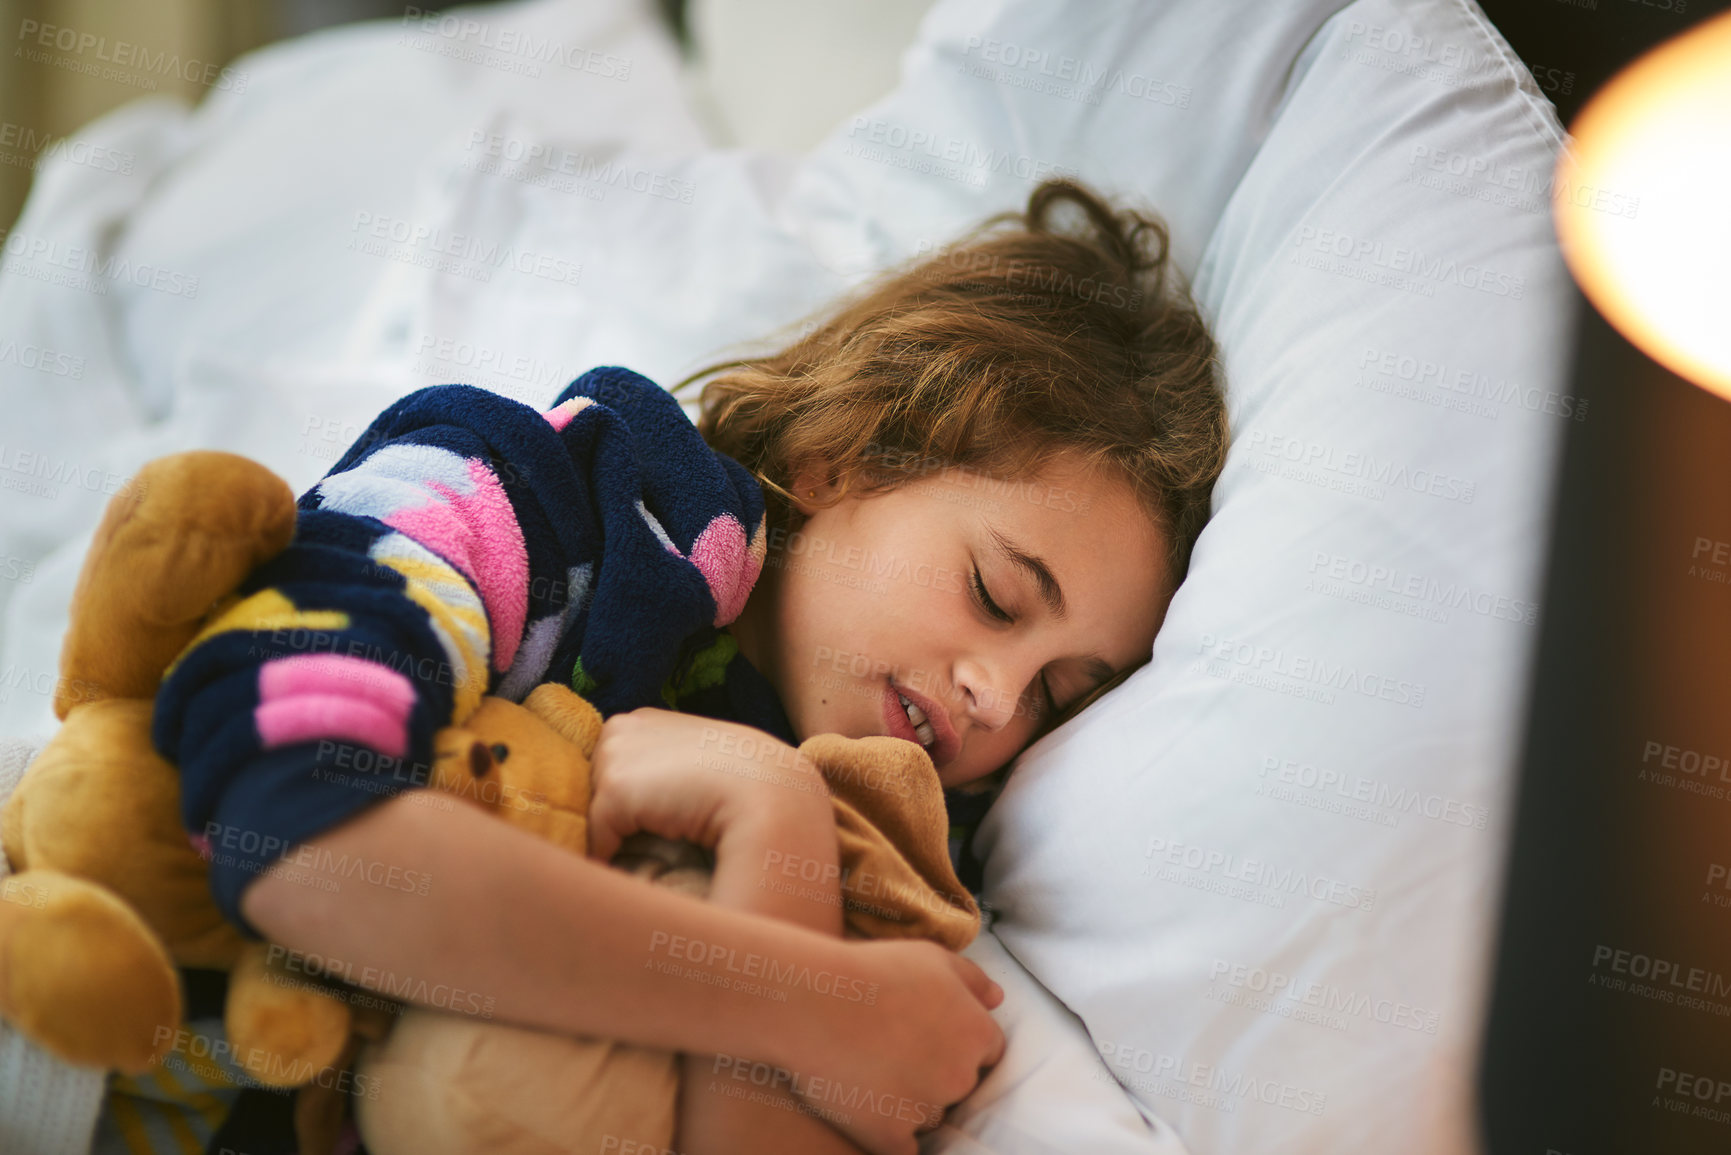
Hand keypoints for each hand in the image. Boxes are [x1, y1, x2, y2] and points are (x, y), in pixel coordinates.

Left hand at [587, 708, 828, 862]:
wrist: (768, 791)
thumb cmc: (742, 780)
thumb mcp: (698, 758)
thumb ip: (665, 767)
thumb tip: (644, 800)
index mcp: (642, 719)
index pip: (610, 764)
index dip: (623, 796)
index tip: (644, 818)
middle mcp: (623, 728)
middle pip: (592, 785)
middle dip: (609, 812)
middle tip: (645, 832)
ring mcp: (617, 756)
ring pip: (593, 810)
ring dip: (613, 832)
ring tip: (650, 842)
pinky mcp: (617, 789)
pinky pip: (597, 837)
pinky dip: (611, 855)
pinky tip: (641, 859)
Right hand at [786, 938, 1005, 1154]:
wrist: (812, 1001)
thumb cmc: (871, 971)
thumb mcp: (931, 957)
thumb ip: (972, 979)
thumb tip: (997, 1000)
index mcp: (976, 1034)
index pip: (985, 1052)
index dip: (956, 1043)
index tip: (924, 1035)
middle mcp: (960, 1076)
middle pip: (958, 1086)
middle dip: (935, 1072)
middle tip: (892, 1049)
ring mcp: (926, 1109)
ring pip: (928, 1116)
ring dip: (909, 1102)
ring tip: (871, 1070)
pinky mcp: (891, 1137)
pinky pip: (901, 1148)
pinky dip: (888, 1135)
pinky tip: (867, 1108)